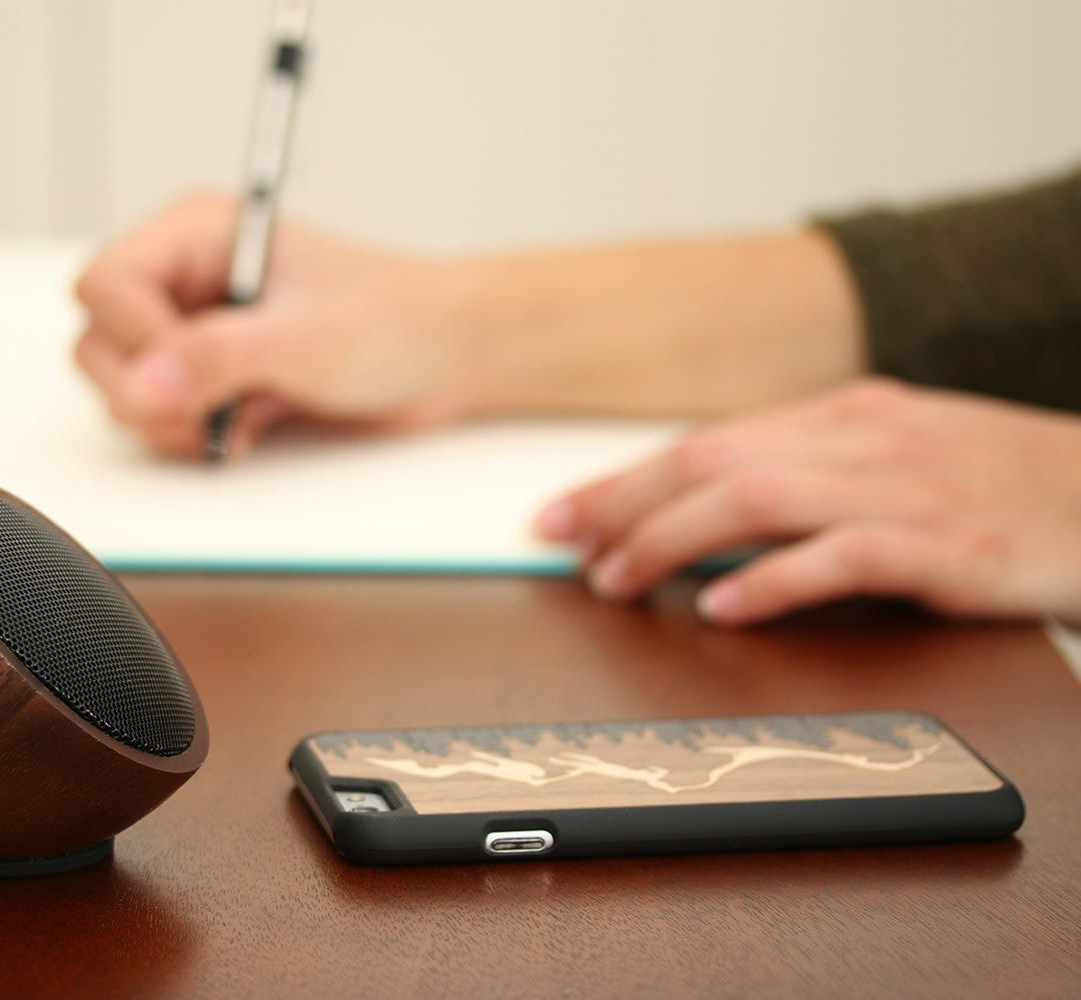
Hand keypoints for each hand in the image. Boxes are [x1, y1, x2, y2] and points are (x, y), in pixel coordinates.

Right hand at [74, 191, 473, 456]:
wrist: (443, 358)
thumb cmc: (392, 319)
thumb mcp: (306, 336)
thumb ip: (220, 355)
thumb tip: (144, 383)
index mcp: (196, 233)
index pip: (106, 283)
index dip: (137, 338)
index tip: (191, 372)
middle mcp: (184, 278)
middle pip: (98, 341)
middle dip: (145, 390)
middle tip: (210, 409)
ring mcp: (194, 331)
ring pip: (124, 386)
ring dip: (172, 419)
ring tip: (239, 417)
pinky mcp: (212, 377)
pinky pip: (163, 416)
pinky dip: (194, 434)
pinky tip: (249, 427)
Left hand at [536, 379, 1080, 625]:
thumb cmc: (1004, 483)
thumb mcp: (898, 455)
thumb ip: (809, 473)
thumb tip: (708, 508)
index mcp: (844, 415)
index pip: (707, 439)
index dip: (625, 478)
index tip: (564, 511)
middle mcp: (862, 438)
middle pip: (711, 459)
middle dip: (622, 501)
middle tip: (561, 544)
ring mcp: (905, 488)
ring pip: (755, 497)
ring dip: (671, 540)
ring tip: (618, 578)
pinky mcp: (949, 545)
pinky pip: (841, 555)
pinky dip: (773, 579)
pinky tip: (725, 606)